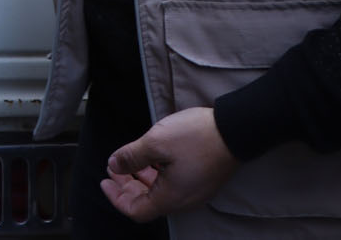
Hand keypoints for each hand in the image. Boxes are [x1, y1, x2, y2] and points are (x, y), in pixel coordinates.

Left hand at [101, 107, 237, 222]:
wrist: (236, 130)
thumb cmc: (196, 137)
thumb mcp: (155, 143)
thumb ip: (131, 156)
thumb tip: (113, 166)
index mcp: (171, 198)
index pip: (136, 210)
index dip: (116, 198)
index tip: (105, 181)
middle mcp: (184, 200)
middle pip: (147, 203)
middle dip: (126, 187)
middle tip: (113, 169)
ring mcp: (195, 191)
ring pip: (160, 193)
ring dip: (141, 179)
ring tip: (128, 162)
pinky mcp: (202, 180)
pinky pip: (173, 185)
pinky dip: (157, 175)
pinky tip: (150, 158)